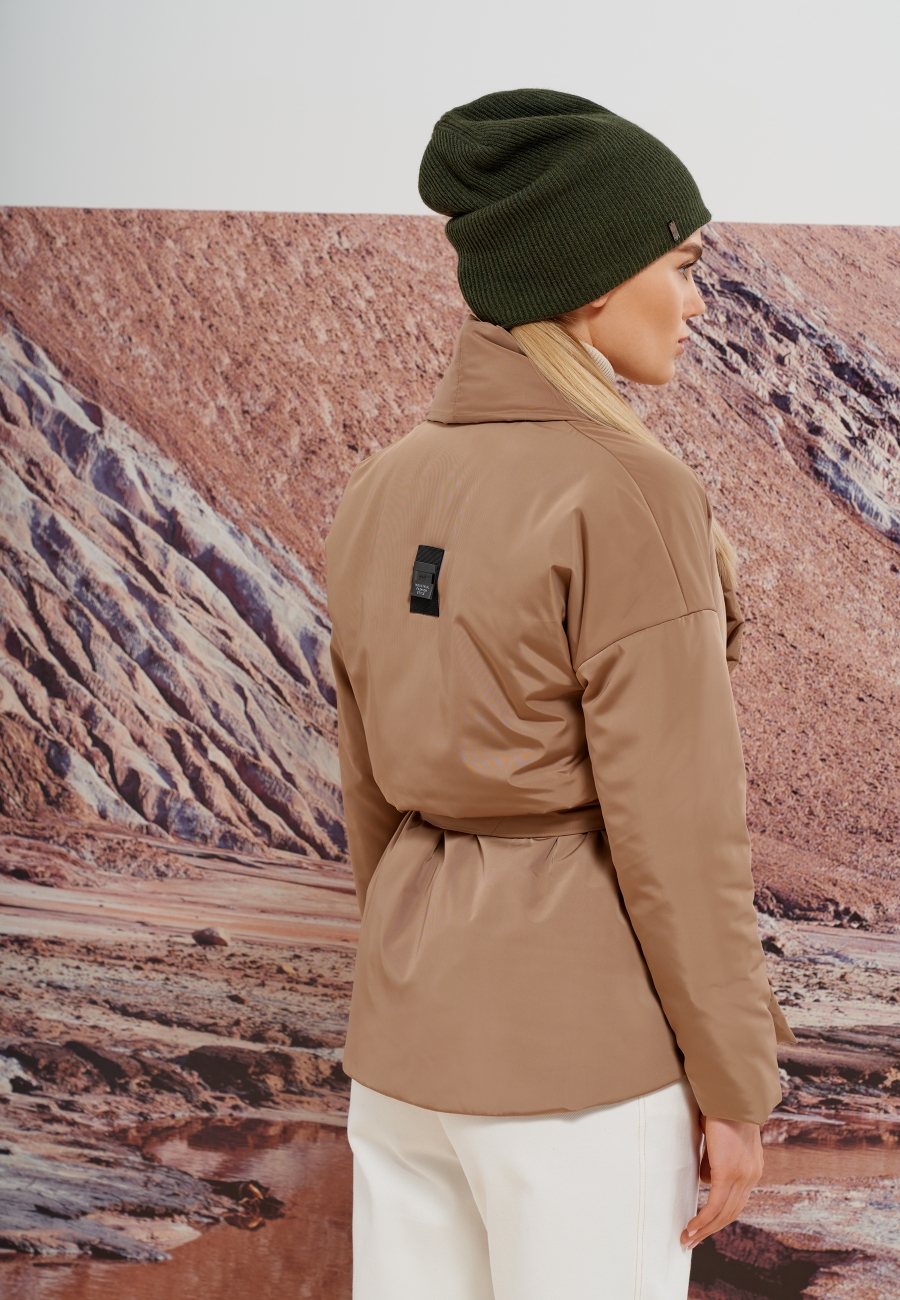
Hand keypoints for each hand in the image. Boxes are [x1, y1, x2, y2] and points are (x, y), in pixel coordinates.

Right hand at [680, 1116, 763, 1248]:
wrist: (730, 1094)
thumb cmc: (721, 1108)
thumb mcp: (719, 1138)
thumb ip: (714, 1158)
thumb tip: (705, 1176)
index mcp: (752, 1168)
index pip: (737, 1200)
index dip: (720, 1216)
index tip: (705, 1226)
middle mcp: (751, 1176)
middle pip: (731, 1213)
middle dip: (710, 1230)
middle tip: (692, 1240)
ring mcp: (742, 1176)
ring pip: (723, 1214)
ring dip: (704, 1230)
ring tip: (687, 1238)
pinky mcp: (727, 1173)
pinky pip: (714, 1205)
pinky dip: (702, 1220)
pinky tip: (691, 1228)